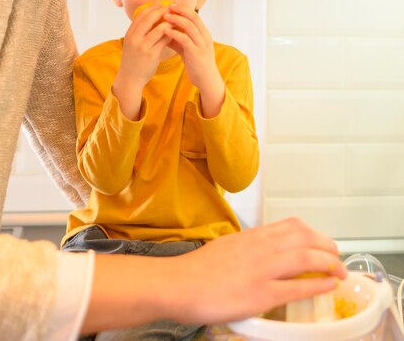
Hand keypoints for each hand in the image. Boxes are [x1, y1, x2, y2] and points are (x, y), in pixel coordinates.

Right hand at [112, 3, 171, 119]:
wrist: (130, 78)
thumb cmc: (134, 60)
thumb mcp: (133, 44)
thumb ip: (139, 32)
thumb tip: (151, 19)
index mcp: (129, 34)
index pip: (140, 15)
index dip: (151, 7)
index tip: (161, 4)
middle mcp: (134, 38)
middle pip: (149, 19)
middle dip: (161, 11)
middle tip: (171, 8)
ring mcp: (142, 46)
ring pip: (158, 29)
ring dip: (169, 22)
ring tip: (177, 19)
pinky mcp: (151, 55)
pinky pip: (164, 40)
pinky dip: (171, 34)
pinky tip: (177, 32)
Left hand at [162, 4, 224, 116]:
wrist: (206, 79)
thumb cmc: (196, 63)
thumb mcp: (187, 48)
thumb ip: (178, 39)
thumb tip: (163, 30)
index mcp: (203, 33)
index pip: (194, 15)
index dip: (183, 8)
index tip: (170, 4)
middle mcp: (204, 36)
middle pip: (193, 17)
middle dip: (180, 10)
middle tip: (167, 6)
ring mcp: (201, 44)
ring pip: (190, 26)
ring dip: (176, 19)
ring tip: (165, 16)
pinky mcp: (196, 53)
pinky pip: (185, 40)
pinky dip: (175, 33)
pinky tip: (166, 31)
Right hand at [167, 217, 347, 324]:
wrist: (179, 283)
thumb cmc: (196, 269)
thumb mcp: (225, 247)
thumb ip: (246, 248)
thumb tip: (262, 255)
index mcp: (250, 236)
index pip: (291, 225)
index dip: (313, 232)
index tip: (321, 242)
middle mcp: (260, 247)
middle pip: (305, 237)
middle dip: (328, 246)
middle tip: (337, 256)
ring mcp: (262, 269)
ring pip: (307, 257)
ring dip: (330, 264)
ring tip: (340, 271)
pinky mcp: (262, 293)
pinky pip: (299, 286)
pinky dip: (319, 284)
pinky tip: (329, 285)